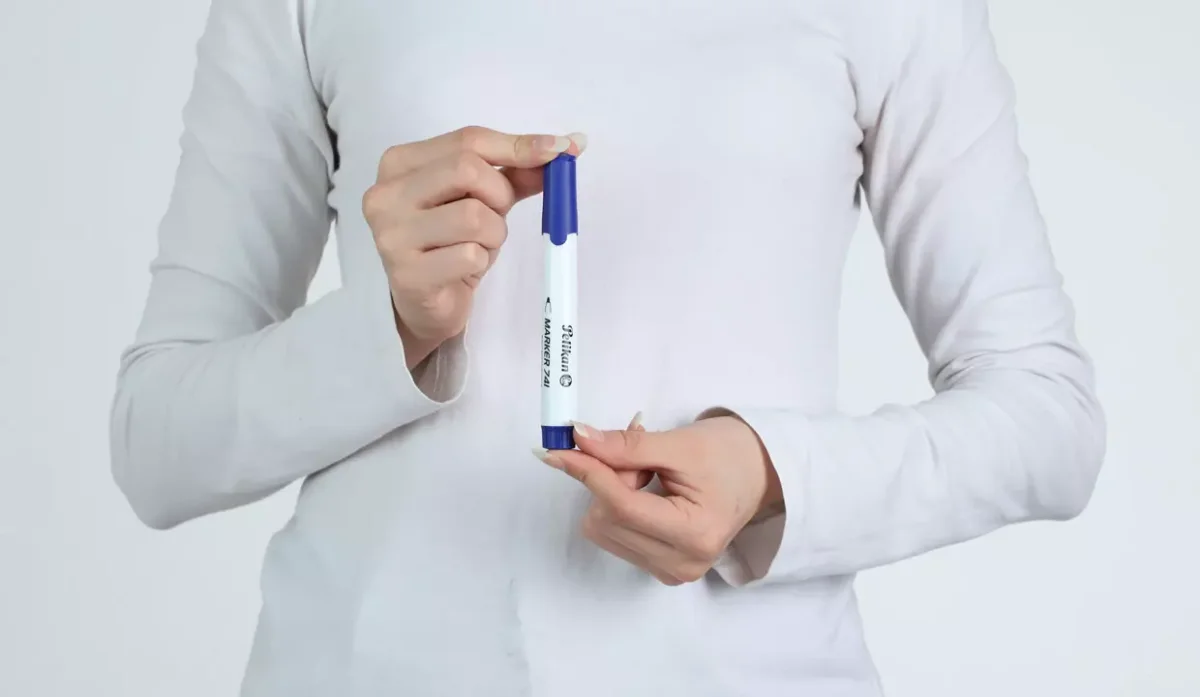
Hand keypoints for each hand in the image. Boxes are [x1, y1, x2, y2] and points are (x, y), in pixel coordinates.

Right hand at [363, 126, 585, 367]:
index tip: (559, 149)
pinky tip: (464, 268)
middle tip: (497, 215)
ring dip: (494, 234)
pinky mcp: (407, 273)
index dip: (518, 145)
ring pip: (473, 216)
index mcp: (400, 162)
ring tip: (478, 246)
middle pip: (467, 169)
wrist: (426, 304)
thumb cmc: (451, 243)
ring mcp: (392, 234)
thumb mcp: (482, 200)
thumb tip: (566, 145)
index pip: (468, 140)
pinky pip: (470, 255)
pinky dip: (481, 260)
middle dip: (499, 194)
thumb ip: (515, 172)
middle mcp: (386, 193)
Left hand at [534, 415, 783, 584]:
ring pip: (603, 528)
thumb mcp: (680, 443)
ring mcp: (671, 571)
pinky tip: (648, 493)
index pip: (621, 506)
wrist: (762, 473)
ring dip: (614, 493)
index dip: (587, 473)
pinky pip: (614, 535)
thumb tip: (578, 439)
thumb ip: (626, 446)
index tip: (558, 448)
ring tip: (652, 475)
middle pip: (607, 519)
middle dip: (610, 480)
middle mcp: (681, 564)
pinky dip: (619, 507)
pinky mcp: (661, 568)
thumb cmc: (730, 454)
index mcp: (694, 534)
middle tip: (640, 455)